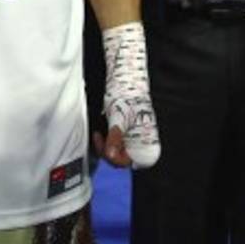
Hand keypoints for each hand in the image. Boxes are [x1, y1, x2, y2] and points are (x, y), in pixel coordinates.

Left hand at [100, 21, 160, 168]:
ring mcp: (131, 138)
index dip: (118, 159)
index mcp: (146, 140)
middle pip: (121, 159)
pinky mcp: (123, 134)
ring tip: (98, 134)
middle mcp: (139, 142)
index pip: (131, 162)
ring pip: (115, 152)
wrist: (124, 81)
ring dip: (105, 146)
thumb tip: (111, 155)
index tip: (107, 149)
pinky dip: (105, 141)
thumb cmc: (127, 97)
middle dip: (108, 151)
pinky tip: (100, 132)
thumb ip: (115, 137)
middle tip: (99, 137)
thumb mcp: (119, 117)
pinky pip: (113, 144)